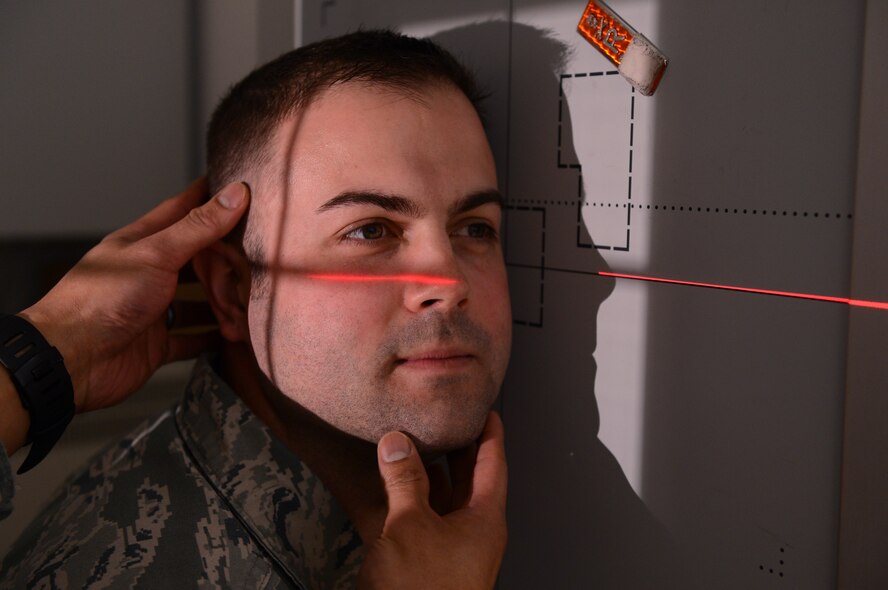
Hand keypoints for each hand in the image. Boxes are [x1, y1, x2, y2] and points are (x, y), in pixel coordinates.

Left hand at [18, 179, 248, 413]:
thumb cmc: (102, 299)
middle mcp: (150, 273)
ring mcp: (153, 309)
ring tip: (251, 304)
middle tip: (260, 261)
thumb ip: (198, 227)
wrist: (71, 360)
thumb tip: (236, 193)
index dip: (209, 198)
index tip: (238, 184)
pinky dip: (213, 338)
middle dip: (227, 261)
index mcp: (144, 242)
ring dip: (224, 303)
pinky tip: (236, 336)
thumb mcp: (156, 254)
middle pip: (198, 259)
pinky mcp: (157, 344)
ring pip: (199, 301)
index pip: (183, 210)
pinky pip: (193, 338)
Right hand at [358, 412, 507, 589]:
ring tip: (408, 441)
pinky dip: (404, 499)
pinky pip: (416, 520)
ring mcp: (446, 550)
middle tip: (442, 417)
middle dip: (453, 448)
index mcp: (484, 520)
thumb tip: (398, 443)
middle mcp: (470, 532)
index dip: (490, 433)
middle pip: (466, 479)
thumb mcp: (410, 526)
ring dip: (424, 472)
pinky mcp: (422, 564)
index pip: (493, 464)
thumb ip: (404, 480)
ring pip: (439, 499)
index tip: (486, 408)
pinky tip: (386, 484)